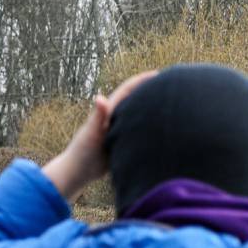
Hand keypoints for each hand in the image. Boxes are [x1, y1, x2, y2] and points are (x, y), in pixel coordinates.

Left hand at [43, 70, 157, 201]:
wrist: (77, 172)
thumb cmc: (81, 152)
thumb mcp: (91, 133)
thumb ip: (97, 116)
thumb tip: (100, 97)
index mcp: (108, 113)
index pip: (126, 91)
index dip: (140, 81)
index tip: (157, 74)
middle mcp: (113, 119)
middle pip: (134, 101)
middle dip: (148, 92)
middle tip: (169, 87)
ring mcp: (117, 131)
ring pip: (136, 117)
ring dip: (150, 110)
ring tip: (170, 106)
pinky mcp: (120, 144)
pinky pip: (137, 133)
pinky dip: (147, 129)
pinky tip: (162, 131)